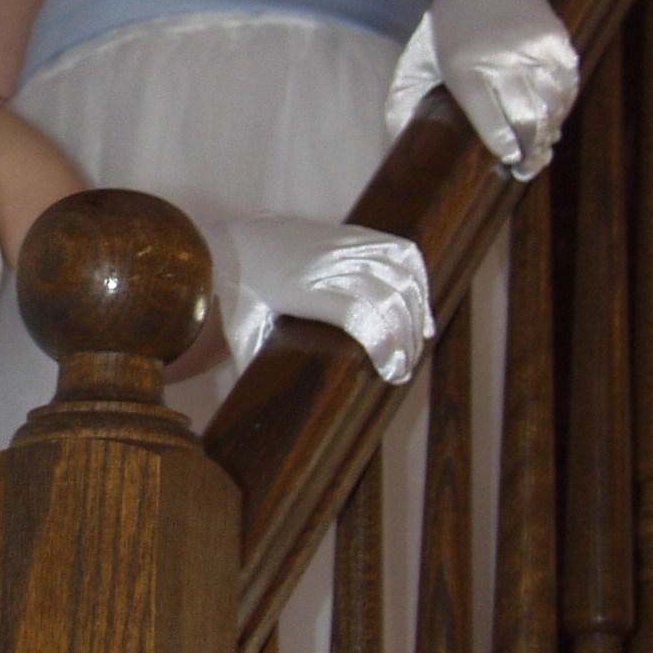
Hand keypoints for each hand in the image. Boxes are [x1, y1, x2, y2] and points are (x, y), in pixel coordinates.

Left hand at [210, 214, 433, 385]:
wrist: (233, 243)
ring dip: (417, 310)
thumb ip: (253, 367)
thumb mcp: (238, 332)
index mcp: (294, 289)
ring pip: (399, 272)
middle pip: (385, 296)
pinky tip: (419, 307)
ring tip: (417, 343)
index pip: (355, 314)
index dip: (383, 343)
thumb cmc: (237, 297)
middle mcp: (321, 262)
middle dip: (404, 337)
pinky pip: (399, 250)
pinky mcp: (350, 233)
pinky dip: (418, 278)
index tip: (391, 373)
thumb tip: (259, 419)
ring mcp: (339, 242)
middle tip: (404, 370)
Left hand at [387, 0, 577, 180]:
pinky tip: (553, 120)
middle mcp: (500, 57)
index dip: (504, 145)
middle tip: (526, 167)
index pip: (489, 118)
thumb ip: (404, 105)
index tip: (507, 160)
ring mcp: (532, 48)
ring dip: (549, 132)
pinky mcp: (556, 40)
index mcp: (463, 66)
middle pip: (526, 117)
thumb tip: (396, 147)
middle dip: (530, 150)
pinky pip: (567, 85)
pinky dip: (563, 106)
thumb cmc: (448, 26)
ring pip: (551, 105)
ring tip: (542, 148)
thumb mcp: (418, 60)